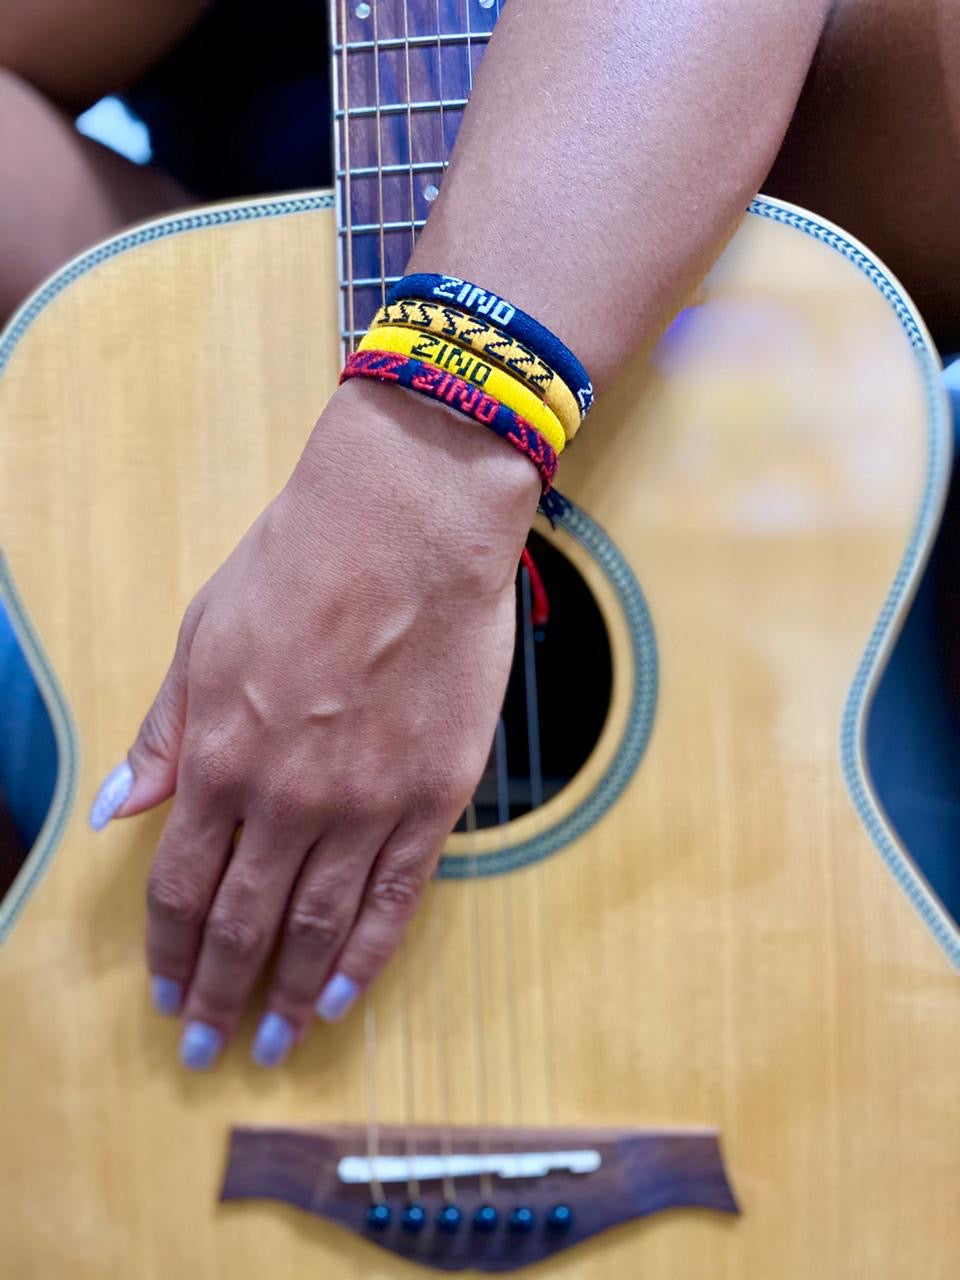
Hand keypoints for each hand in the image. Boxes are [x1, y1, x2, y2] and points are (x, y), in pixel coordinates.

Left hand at [90, 378, 539, 1067]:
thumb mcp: (202, 639)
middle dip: (220, 993)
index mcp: (218, 756)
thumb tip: (115, 811)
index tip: (165, 994)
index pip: (181, 884)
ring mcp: (366, 802)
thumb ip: (163, 735)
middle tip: (208, 1048)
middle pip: (245, 923)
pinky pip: (398, 897)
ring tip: (276, 1041)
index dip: (169, 950)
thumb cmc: (298, 565)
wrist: (408, 525)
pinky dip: (368, 954)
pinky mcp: (435, 796)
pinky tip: (346, 994)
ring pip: (319, 925)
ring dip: (290, 993)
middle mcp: (287, 796)